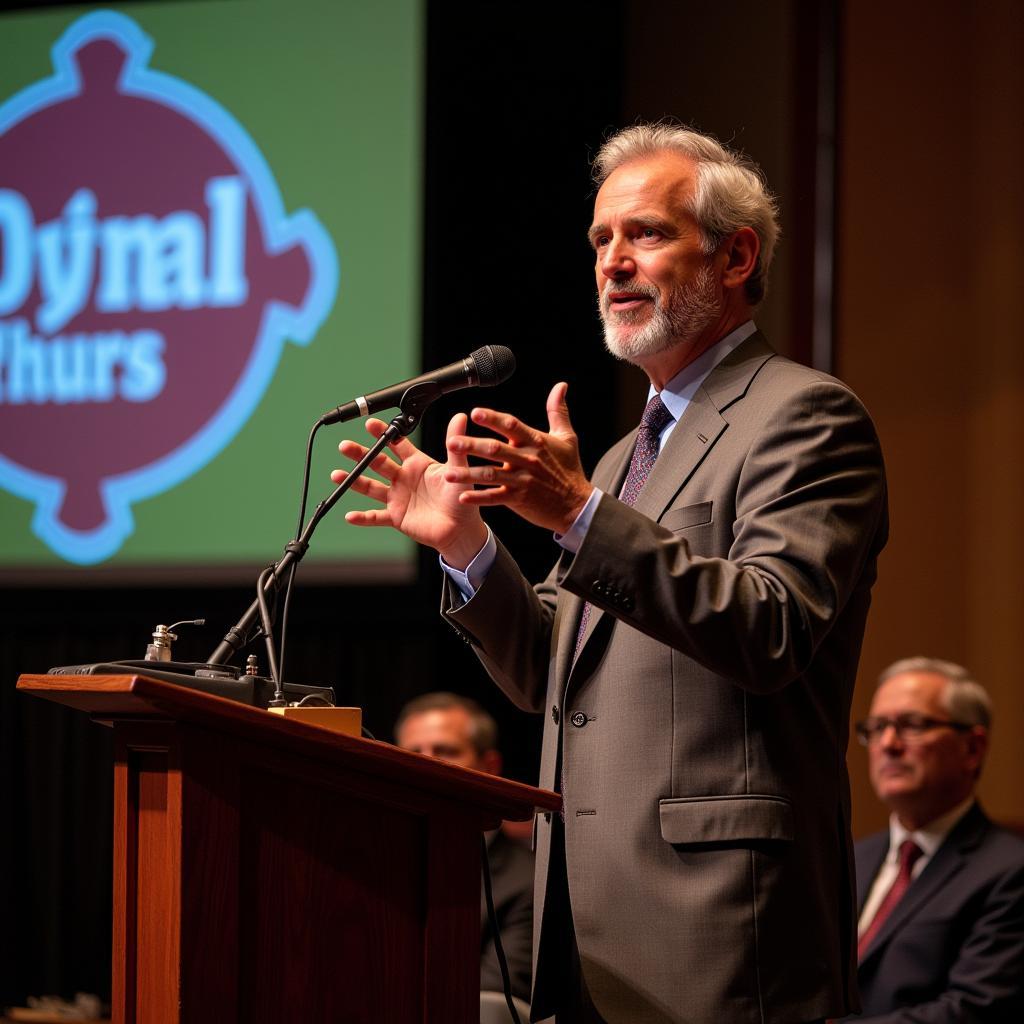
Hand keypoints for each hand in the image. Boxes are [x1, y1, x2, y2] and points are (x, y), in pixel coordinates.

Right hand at [331, 414, 487, 568]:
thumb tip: (461, 417)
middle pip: (377, 462)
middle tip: (345, 446)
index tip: (370, 424)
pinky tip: (350, 515)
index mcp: (417, 464)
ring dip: (354, 481)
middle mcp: (403, 478)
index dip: (383, 434)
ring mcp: (397, 497)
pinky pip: (376, 517)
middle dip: (361, 454)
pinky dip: (363, 518)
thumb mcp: (458, 469)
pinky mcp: (396, 517)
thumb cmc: (461, 498)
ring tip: (336, 475)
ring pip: (371, 487)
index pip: (396, 445)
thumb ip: (455, 443)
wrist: (461, 529)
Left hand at [444, 382, 593, 533]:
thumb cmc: (570, 470)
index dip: (493, 419)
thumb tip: (561, 386)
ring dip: (468, 474)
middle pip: (495, 450)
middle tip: (451, 443)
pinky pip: (495, 497)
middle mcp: (527, 459)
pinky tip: (461, 496)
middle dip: (472, 446)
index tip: (475, 413)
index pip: (511, 426)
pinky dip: (478, 497)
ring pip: (491, 475)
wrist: (576, 505)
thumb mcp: (567, 437)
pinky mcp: (519, 499)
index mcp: (536, 442)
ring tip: (447, 473)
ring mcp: (522, 480)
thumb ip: (558, 411)